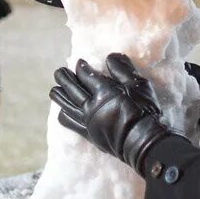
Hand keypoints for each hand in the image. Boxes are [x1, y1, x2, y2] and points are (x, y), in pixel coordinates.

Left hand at [51, 53, 174, 174]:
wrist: (143, 142)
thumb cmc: (144, 112)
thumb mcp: (139, 86)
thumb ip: (123, 70)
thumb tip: (111, 56)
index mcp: (104, 92)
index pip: (86, 75)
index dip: (81, 67)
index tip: (79, 62)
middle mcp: (92, 106)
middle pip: (72, 88)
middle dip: (64, 78)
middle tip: (59, 71)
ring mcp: (88, 121)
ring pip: (67, 105)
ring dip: (59, 95)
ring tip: (55, 89)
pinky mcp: (88, 134)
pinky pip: (70, 123)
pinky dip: (64, 114)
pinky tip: (63, 110)